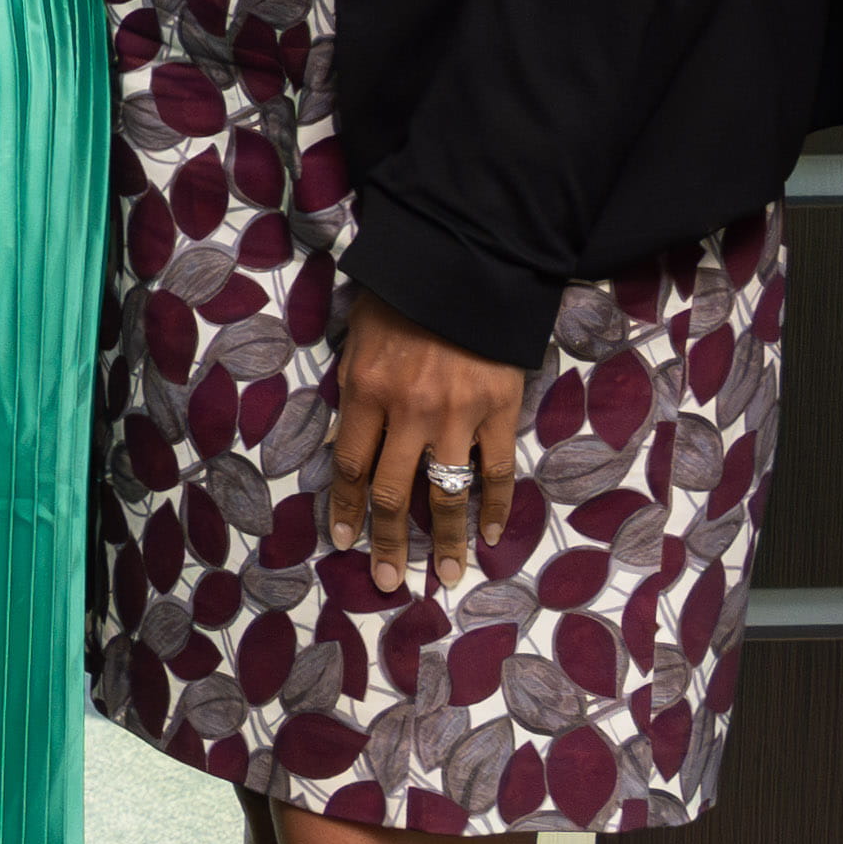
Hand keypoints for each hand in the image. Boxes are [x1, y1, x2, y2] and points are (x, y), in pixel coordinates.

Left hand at [325, 297, 532, 594]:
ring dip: (447, 541)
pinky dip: (495, 506)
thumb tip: (351, 441)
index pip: (349, 466)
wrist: (467, 262)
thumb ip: (354, 389)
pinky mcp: (499, 409)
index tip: (343, 540)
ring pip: (446, 493)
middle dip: (388, 543)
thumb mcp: (359, 337)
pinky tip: (492, 534)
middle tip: (388, 582)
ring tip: (450, 576)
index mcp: (364, 391)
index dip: (345, 508)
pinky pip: (496, 470)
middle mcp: (407, 410)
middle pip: (392, 493)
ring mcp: (457, 413)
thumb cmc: (404, 297)